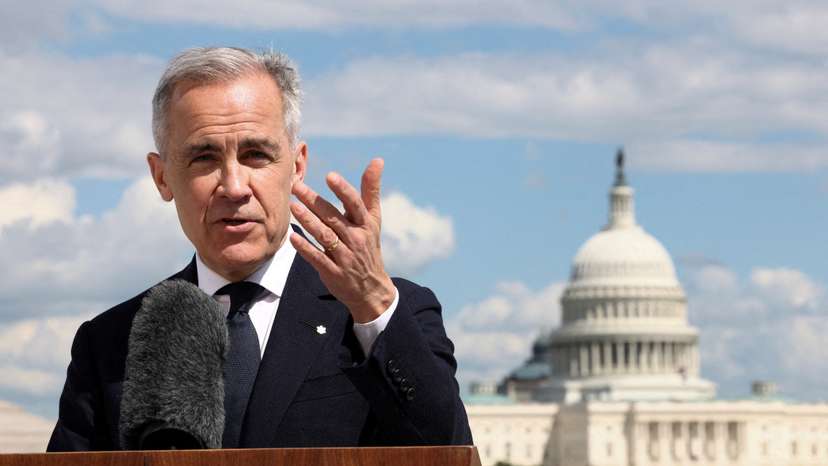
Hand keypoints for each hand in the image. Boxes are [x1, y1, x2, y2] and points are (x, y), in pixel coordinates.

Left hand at [289, 158, 395, 322]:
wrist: (371, 287)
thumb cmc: (369, 246)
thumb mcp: (373, 219)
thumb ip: (371, 189)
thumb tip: (377, 160)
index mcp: (365, 224)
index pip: (354, 204)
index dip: (343, 190)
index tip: (330, 176)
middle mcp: (356, 239)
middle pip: (333, 217)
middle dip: (314, 201)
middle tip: (297, 186)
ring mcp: (345, 257)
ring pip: (324, 236)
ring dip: (308, 221)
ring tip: (292, 207)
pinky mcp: (333, 272)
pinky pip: (318, 258)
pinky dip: (305, 248)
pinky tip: (293, 237)